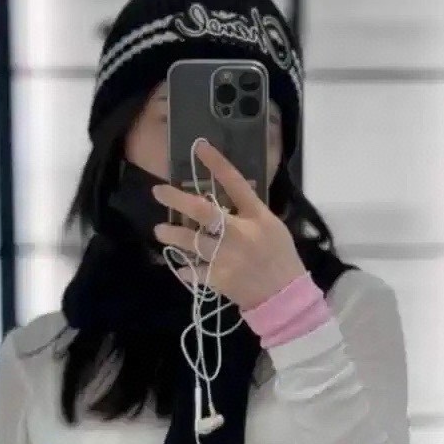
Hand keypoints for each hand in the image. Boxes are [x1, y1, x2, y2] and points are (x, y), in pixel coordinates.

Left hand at [152, 141, 305, 310]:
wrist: (284, 295)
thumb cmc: (281, 257)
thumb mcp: (273, 227)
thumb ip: (250, 212)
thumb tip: (228, 198)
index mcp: (256, 216)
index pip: (235, 183)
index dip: (216, 164)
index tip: (199, 147)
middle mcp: (238, 233)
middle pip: (202, 211)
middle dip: (177, 199)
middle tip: (158, 191)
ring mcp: (226, 256)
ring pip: (190, 241)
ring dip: (172, 234)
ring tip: (160, 231)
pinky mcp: (218, 278)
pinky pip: (193, 271)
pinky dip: (185, 269)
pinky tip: (180, 266)